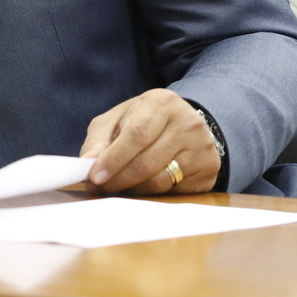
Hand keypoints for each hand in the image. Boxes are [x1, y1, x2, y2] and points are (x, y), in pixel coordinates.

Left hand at [79, 88, 221, 194]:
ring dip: (133, 190)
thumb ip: (99, 140)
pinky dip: (153, 194)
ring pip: (160, 180)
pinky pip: (175, 191)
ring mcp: (202, 146)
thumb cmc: (144, 122)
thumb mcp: (118, 120)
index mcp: (162, 102)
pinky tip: (143, 187)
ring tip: (119, 187)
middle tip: (100, 188)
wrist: (184, 124)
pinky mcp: (209, 169)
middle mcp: (187, 121)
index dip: (114, 159)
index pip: (136, 134)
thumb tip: (87, 164)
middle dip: (119, 179)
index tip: (94, 177)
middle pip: (147, 161)